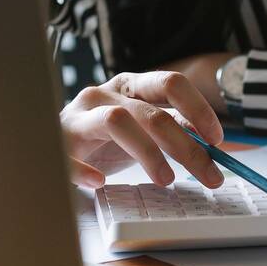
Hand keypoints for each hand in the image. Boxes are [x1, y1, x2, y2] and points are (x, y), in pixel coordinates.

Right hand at [59, 71, 224, 188]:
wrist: (48, 142)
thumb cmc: (102, 136)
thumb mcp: (142, 127)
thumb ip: (174, 126)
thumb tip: (211, 140)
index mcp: (130, 85)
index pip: (171, 83)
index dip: (199, 109)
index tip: (218, 139)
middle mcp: (104, 94)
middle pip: (151, 112)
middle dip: (186, 146)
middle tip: (209, 175)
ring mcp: (78, 116)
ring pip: (117, 121)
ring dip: (147, 153)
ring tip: (166, 180)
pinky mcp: (57, 142)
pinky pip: (68, 154)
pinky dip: (84, 169)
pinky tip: (100, 182)